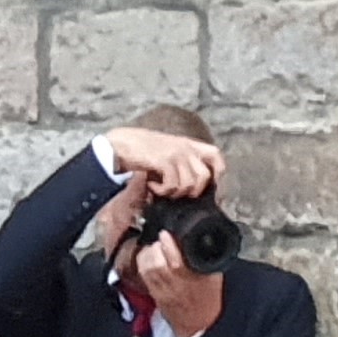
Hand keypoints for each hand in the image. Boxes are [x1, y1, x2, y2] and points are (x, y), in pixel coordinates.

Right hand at [101, 127, 222, 199]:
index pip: (216, 155)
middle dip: (192, 191)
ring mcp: (176, 154)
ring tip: (161, 188)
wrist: (120, 143)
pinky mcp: (164, 161)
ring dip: (174, 192)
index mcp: (188, 143)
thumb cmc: (141, 150)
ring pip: (189, 184)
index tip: (209, 187)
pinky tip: (152, 186)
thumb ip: (181, 162)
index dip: (217, 173)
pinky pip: (173, 185)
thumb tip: (191, 186)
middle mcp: (185, 147)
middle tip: (177, 192)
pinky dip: (162, 191)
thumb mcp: (167, 151)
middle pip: (204, 176)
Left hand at [135, 229, 225, 336]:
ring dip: (148, 253)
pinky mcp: (153, 294)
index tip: (165, 233)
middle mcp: (175, 284)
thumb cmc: (208, 299)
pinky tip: (148, 259)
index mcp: (193, 278)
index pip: (176, 259)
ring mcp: (162, 290)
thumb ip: (206, 257)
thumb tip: (198, 238)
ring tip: (154, 248)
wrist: (199, 326)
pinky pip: (143, 275)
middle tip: (161, 240)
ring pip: (146, 267)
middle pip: (156, 261)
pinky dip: (143, 263)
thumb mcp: (214, 275)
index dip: (168, 243)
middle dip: (156, 246)